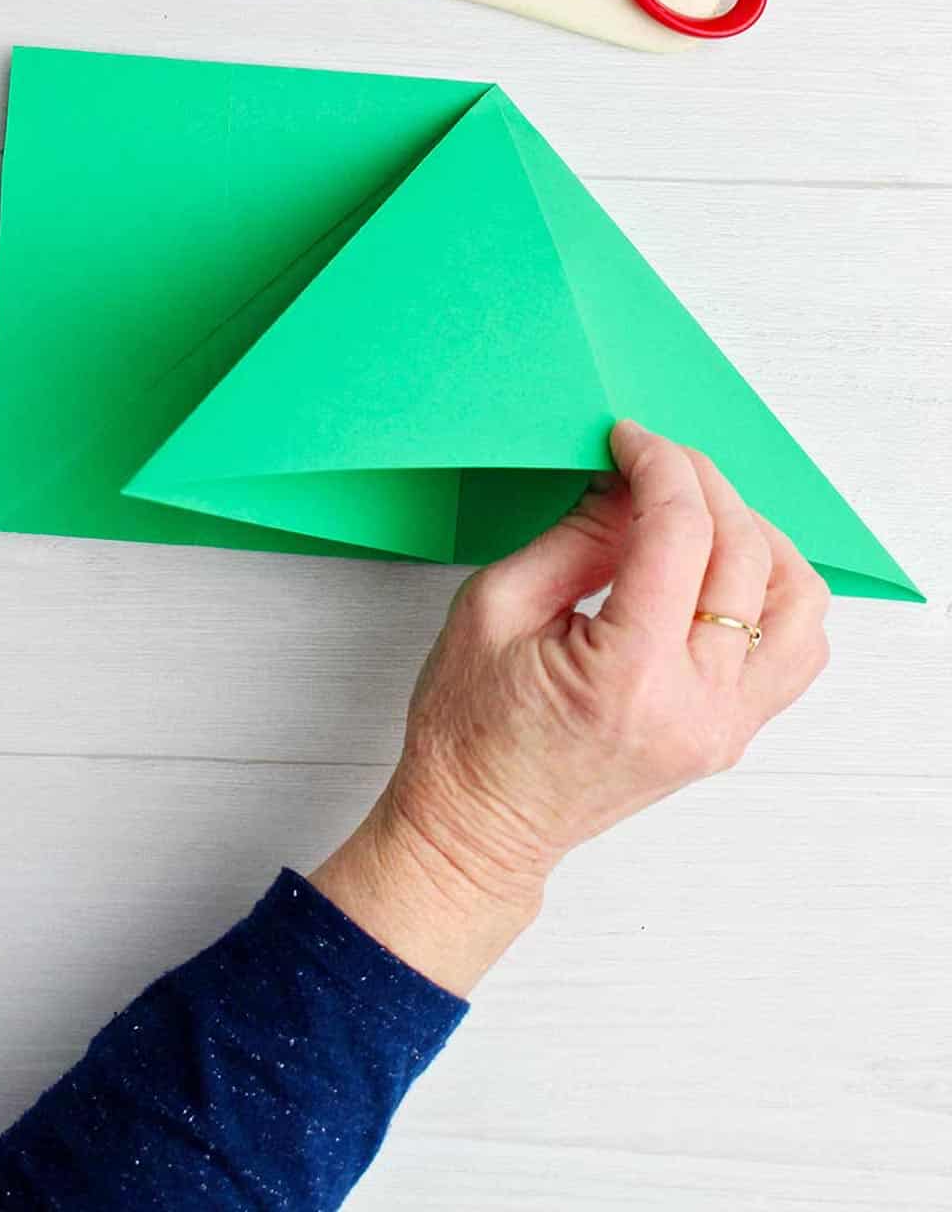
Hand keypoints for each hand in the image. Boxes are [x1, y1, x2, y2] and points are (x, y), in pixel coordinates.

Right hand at [311, 420, 830, 995]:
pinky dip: (776, 593)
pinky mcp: (731, 735)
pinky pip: (797, 650)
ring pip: (797, 599)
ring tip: (701, 512)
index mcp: (628, 674)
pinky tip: (725, 571)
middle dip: (701, 483)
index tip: (629, 438)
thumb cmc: (468, 731)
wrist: (479, 828)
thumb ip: (577, 537)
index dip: (659, 465)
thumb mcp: (495, 606)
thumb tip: (630, 483)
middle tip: (654, 458)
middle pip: (743, 552)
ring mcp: (724, 727)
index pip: (680, 532)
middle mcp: (694, 706)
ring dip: (757, 535)